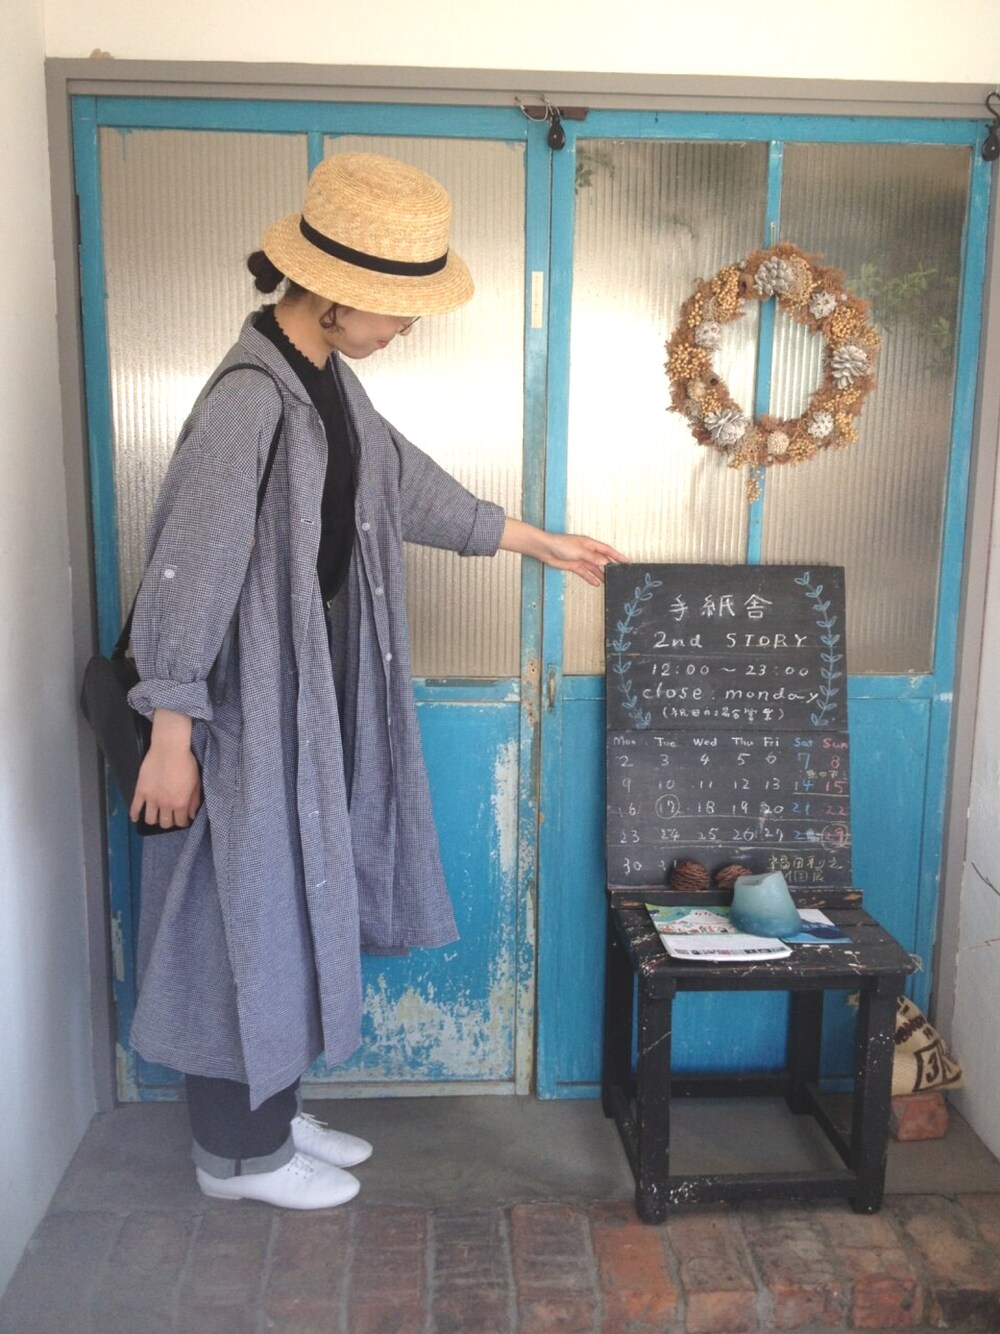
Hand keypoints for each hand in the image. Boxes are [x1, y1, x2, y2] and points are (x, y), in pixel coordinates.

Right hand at [130, 709, 201, 830]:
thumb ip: (194, 801)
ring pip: (150, 819)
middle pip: (165, 823)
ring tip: (156, 814)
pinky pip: (134, 808)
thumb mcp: (196, 782)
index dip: (183, 822)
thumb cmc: (186, 763)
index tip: (183, 818)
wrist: (169, 748)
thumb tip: (192, 815)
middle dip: (169, 822)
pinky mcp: (140, 791)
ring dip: (154, 819)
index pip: (181, 822)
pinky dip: (134, 815)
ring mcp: (151, 799)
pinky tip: (135, 818)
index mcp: (180, 803)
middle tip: (170, 815)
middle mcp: (165, 804)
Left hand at [499, 518, 626, 585]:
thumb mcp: (580, 551)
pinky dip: (590, 578)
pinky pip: (585, 573)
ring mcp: (581, 559)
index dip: (617, 555)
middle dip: (610, 566)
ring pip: (594, 568)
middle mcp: (587, 551)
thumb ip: (593, 558)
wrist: (545, 549)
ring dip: (601, 574)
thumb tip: (606, 562)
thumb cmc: (560, 545)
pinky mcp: (574, 565)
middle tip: (619, 573)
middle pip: (602, 559)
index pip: (607, 550)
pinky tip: (596, 583)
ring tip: (609, 582)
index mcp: (590, 544)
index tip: (626, 561)